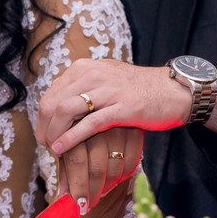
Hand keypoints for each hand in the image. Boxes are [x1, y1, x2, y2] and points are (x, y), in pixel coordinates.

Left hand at [36, 58, 190, 153]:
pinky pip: (88, 123)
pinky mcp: (122, 107)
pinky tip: (62, 149)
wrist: (174, 91)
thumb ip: (82, 88)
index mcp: (84, 68)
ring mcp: (107, 90)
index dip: (42, 118)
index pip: (50, 94)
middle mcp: (92, 74)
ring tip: (53, 149)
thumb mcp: (104, 80)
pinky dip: (70, 138)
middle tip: (46, 145)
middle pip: (52, 103)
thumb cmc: (138, 89)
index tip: (44, 135)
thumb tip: (57, 107)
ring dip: (53, 134)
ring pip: (65, 111)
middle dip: (44, 128)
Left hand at [60, 125, 141, 209]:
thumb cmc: (86, 124)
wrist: (117, 101)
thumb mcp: (72, 142)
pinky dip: (123, 176)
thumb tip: (62, 195)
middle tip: (86, 207)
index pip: (76, 162)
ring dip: (106, 186)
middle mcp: (96, 126)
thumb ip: (67, 165)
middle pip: (95, 168)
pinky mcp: (134, 132)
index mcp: (74, 125)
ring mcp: (117, 128)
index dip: (77, 186)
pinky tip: (115, 180)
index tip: (77, 205)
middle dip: (91, 193)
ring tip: (99, 192)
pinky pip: (130, 163)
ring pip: (114, 168)